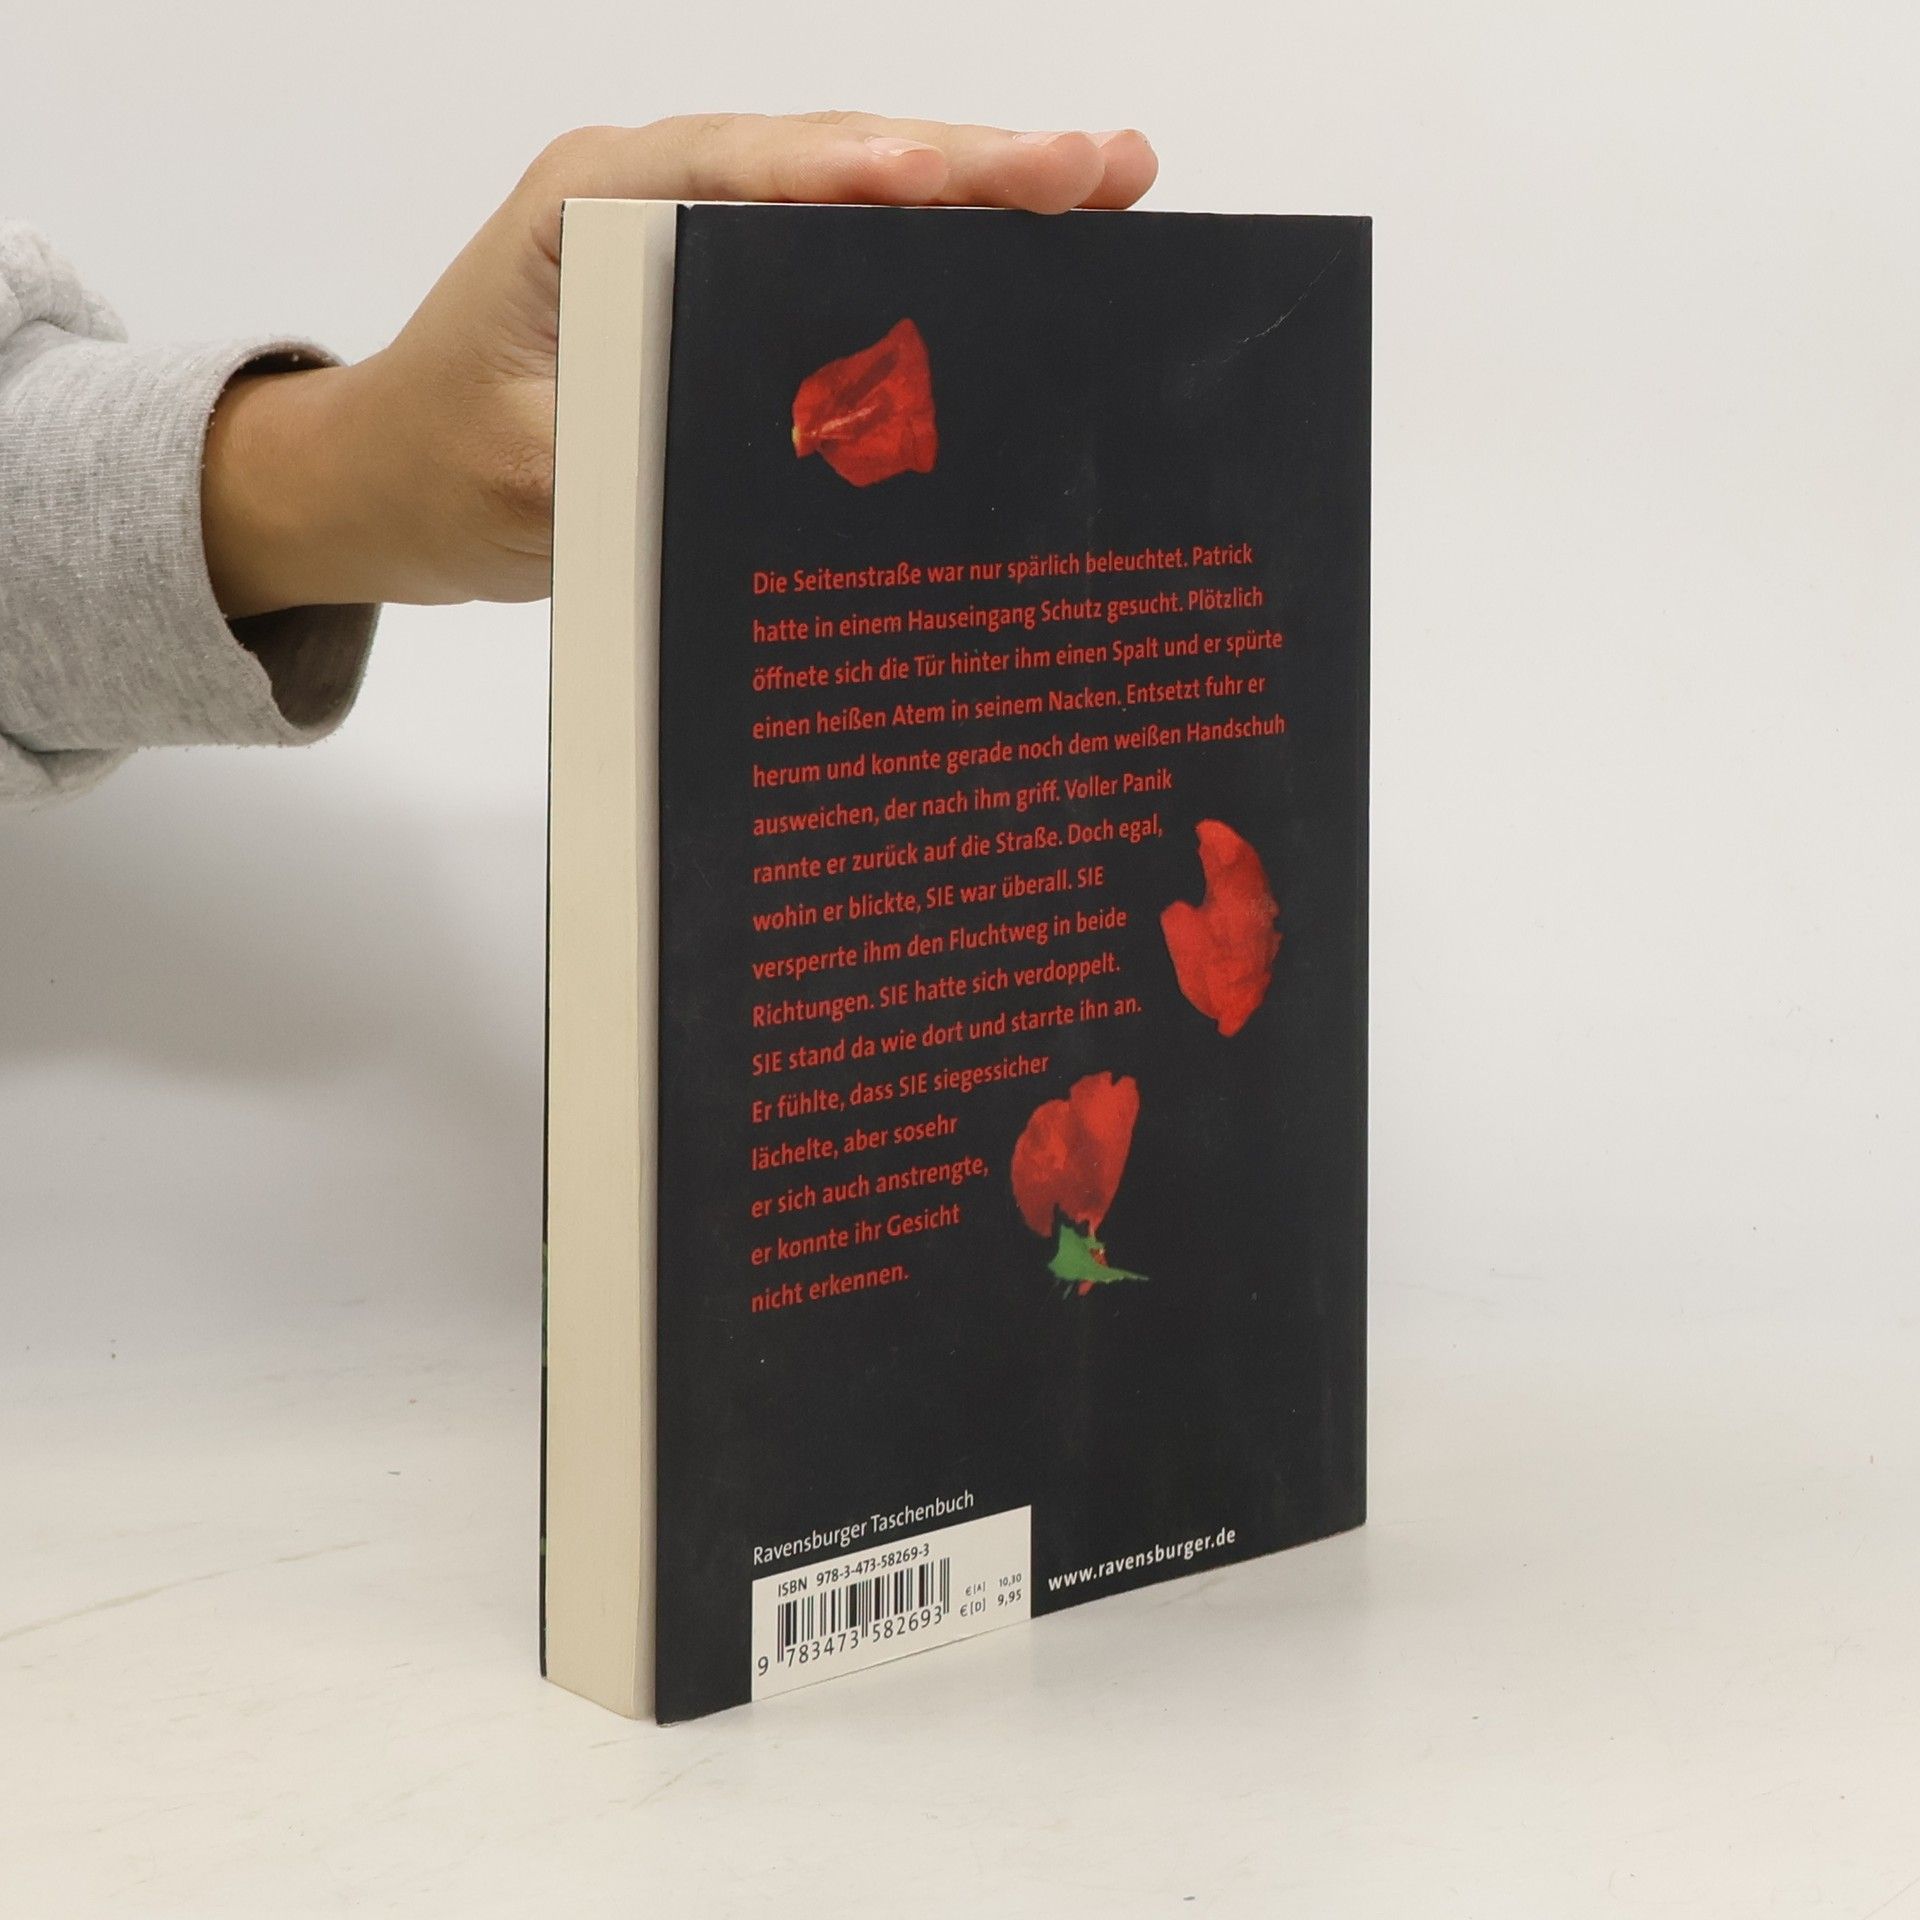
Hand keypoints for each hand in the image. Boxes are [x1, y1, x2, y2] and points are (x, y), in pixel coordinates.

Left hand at [202, 114, 1157, 616]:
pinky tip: (1020, 260)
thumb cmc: (437, 468)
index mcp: (596, 208)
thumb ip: (642, 449)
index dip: (873, 173)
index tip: (970, 178)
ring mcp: (691, 238)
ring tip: (1106, 190)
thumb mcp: (533, 479)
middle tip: (1107, 168)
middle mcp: (654, 197)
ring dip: (977, 201)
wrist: (382, 483)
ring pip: (852, 201)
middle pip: (835, 163)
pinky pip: (837, 260)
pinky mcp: (715, 290)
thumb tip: (784, 458)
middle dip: (975, 169)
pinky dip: (931, 259)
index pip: (756, 169)